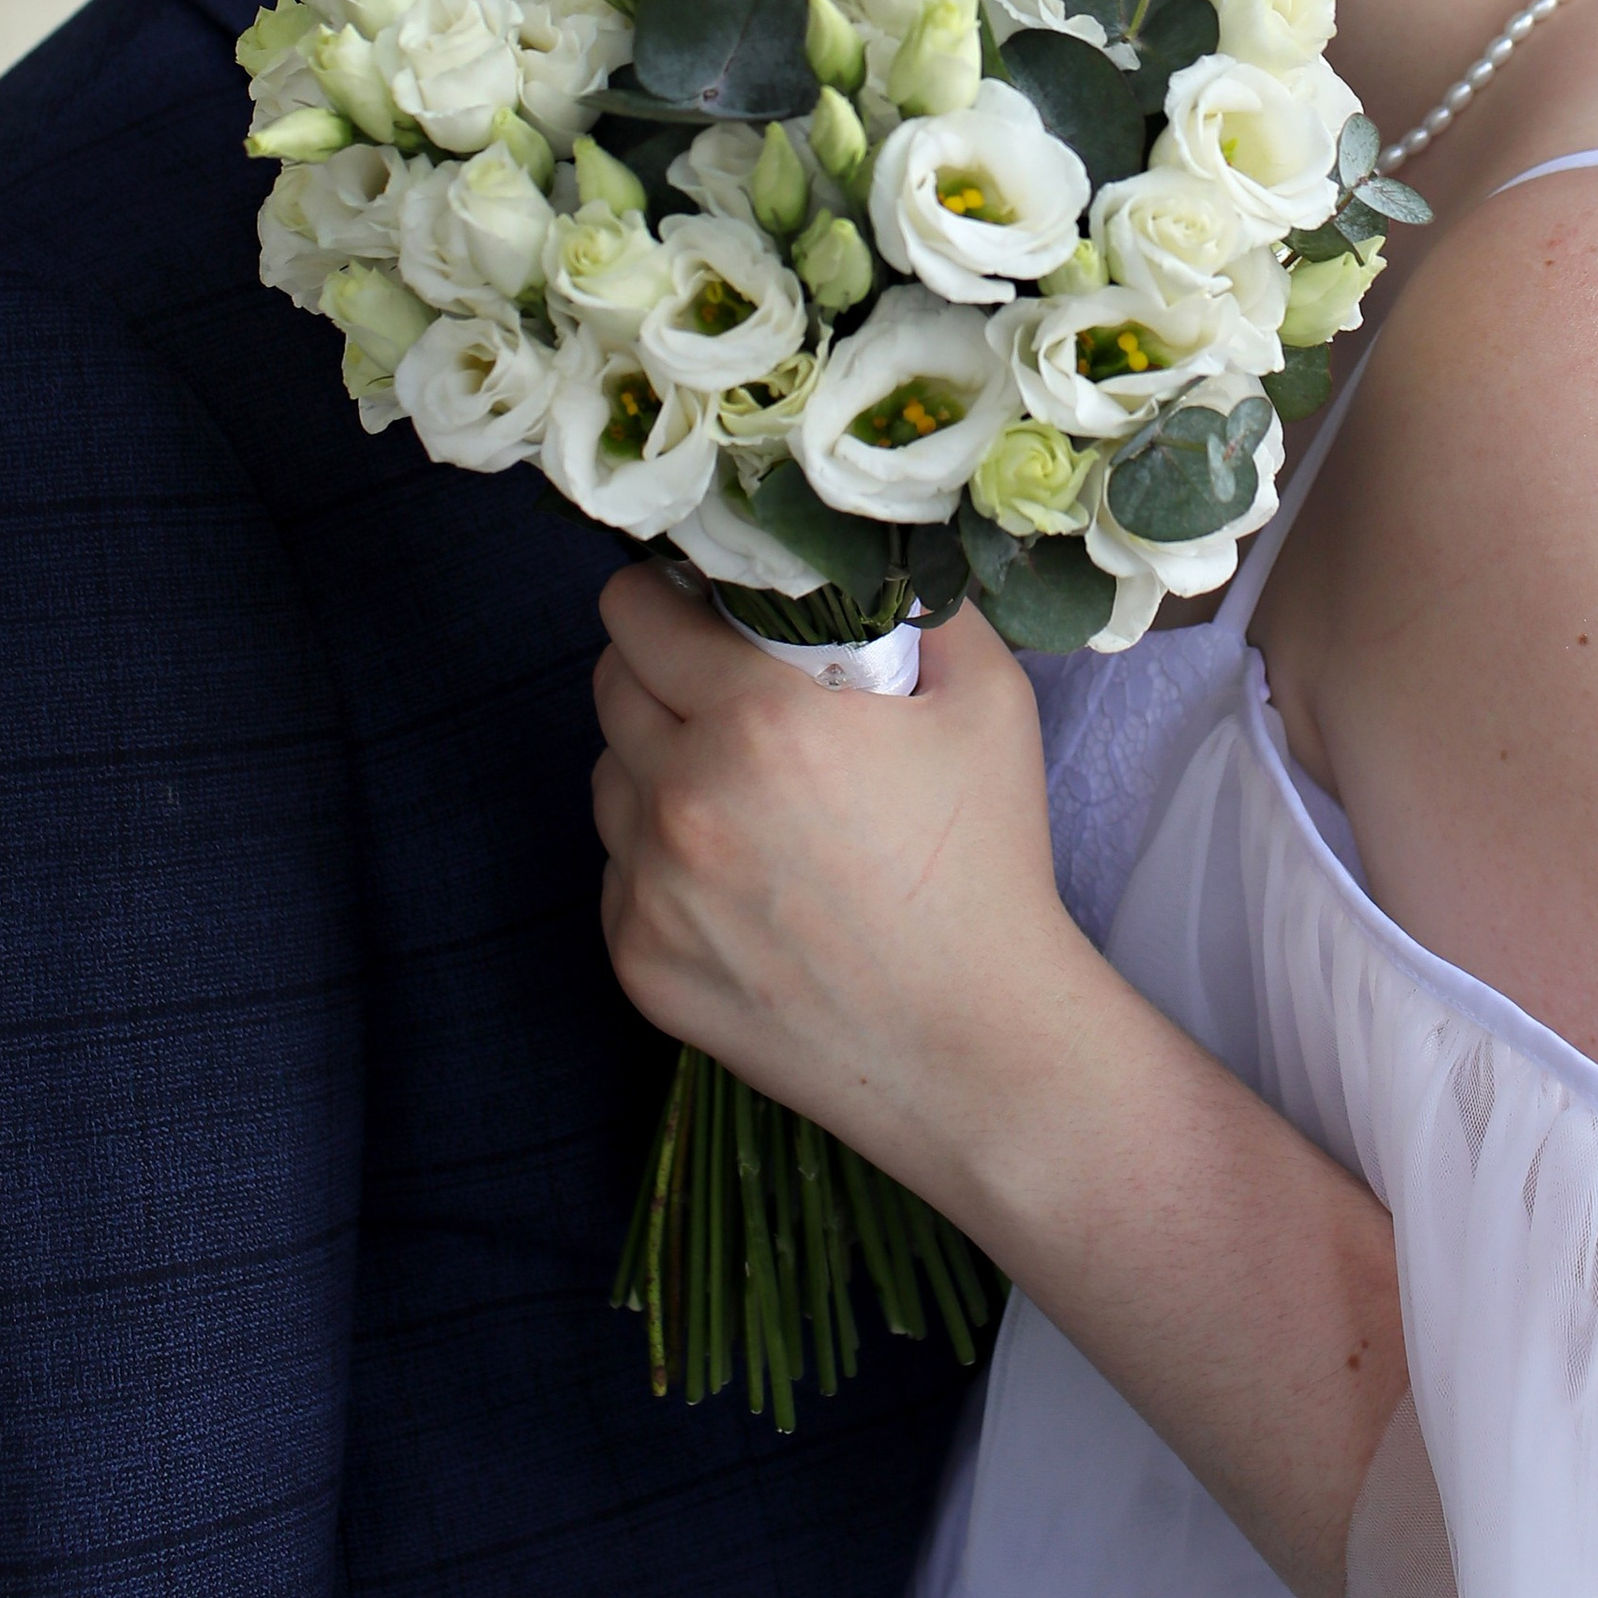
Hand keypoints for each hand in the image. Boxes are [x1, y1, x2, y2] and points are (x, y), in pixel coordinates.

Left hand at [591, 566, 1097, 1205]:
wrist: (975, 1046)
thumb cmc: (986, 866)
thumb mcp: (988, 699)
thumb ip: (919, 602)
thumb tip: (863, 551)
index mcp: (757, 716)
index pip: (635, 612)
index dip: (661, 594)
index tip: (689, 603)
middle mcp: (683, 796)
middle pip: (610, 686)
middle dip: (657, 671)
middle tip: (722, 691)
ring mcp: (649, 887)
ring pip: (608, 779)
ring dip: (655, 766)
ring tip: (741, 795)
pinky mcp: (636, 962)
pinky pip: (619, 872)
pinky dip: (661, 861)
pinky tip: (740, 880)